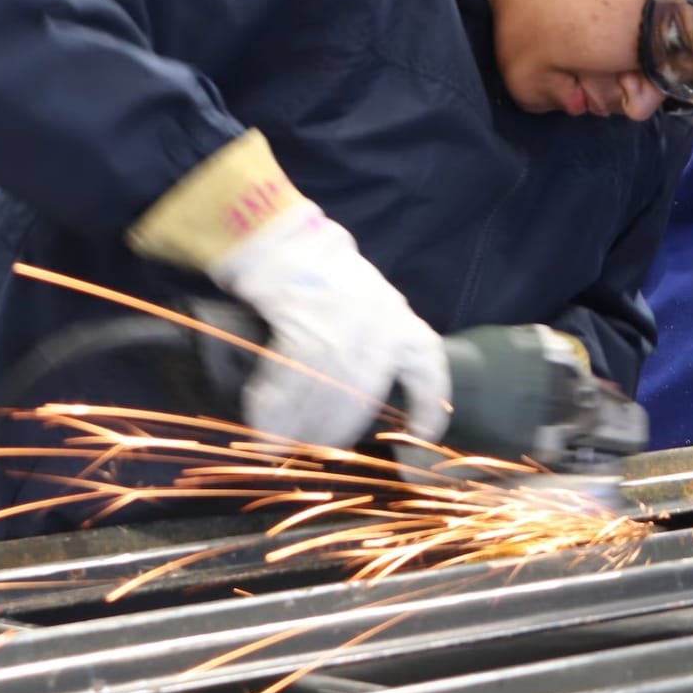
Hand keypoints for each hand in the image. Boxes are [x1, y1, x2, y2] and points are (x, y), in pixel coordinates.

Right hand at [208, 200, 449, 449]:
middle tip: (316, 450)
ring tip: (282, 447)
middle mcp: (378, 323)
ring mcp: (342, 323)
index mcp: (399, 320)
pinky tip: (264, 428)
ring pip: (326, 393)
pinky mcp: (302, 322)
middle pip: (364, 394)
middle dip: (338, 430)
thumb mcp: (368, 303)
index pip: (429, 370)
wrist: (287, 241)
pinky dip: (274, 409)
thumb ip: (374, 344)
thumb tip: (356, 400)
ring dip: (300, 427)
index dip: (428, 408)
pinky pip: (289, 381)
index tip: (421, 438)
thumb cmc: (326, 277)